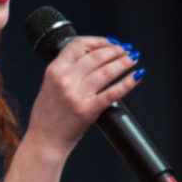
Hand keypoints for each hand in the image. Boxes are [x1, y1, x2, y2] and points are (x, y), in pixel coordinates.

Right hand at [28, 36, 143, 155]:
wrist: (44, 140)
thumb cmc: (47, 115)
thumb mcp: (49, 85)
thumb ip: (65, 70)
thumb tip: (91, 57)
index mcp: (54, 71)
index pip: (79, 45)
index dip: (99, 41)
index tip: (110, 43)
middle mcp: (65, 80)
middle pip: (96, 56)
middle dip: (115, 50)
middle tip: (126, 50)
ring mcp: (77, 95)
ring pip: (107, 71)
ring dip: (124, 62)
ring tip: (133, 59)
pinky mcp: (88, 110)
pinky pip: (113, 92)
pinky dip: (128, 82)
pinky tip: (136, 75)